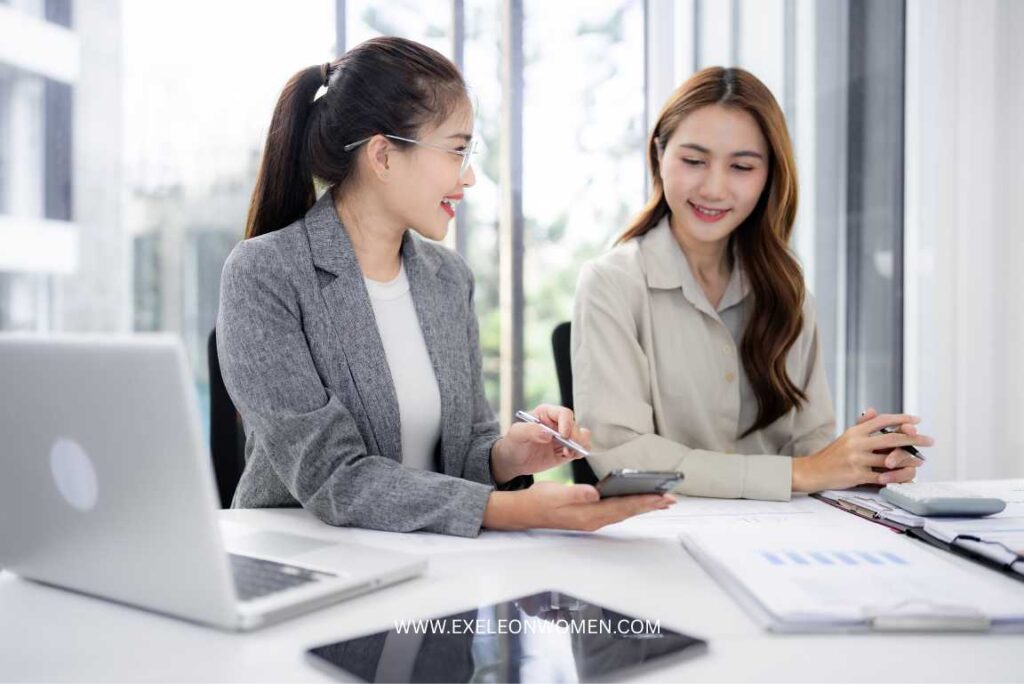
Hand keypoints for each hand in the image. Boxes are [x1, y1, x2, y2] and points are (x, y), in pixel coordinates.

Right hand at [482, 481, 674, 531]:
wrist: (525, 512)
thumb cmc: (539, 501)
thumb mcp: (555, 494)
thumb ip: (575, 494)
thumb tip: (595, 493)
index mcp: (587, 514)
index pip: (622, 506)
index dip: (642, 501)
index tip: (660, 497)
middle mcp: (593, 519)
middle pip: (627, 511)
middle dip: (649, 504)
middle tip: (670, 499)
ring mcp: (592, 519)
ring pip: (623, 512)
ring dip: (642, 505)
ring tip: (660, 499)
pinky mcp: (589, 515)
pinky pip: (615, 511)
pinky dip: (629, 505)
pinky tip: (636, 500)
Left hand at [490, 404, 590, 484]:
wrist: (513, 461)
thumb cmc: (513, 443)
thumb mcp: (517, 434)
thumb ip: (530, 431)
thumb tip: (548, 435)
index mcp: (547, 413)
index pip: (564, 414)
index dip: (567, 423)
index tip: (563, 435)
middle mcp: (558, 424)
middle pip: (575, 426)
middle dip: (575, 437)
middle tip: (568, 448)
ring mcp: (563, 438)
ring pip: (581, 437)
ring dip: (580, 445)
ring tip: (569, 453)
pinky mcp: (565, 452)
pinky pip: (579, 451)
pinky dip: (579, 453)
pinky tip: (570, 456)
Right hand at [792, 412, 932, 491]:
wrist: (813, 470)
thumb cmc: (832, 454)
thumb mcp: (846, 436)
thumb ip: (862, 424)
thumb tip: (875, 411)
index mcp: (855, 431)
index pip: (882, 421)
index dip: (901, 419)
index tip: (916, 420)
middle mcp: (856, 443)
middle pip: (892, 438)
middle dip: (914, 439)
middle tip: (929, 440)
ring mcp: (856, 459)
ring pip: (890, 459)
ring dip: (909, 460)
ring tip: (920, 460)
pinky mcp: (856, 475)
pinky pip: (882, 476)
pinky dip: (895, 476)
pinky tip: (905, 475)